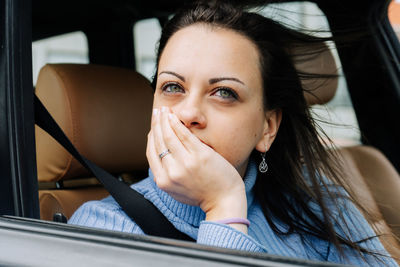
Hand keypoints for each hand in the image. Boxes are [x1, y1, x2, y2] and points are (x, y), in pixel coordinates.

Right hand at [146, 106, 247, 232]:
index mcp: (163, 182)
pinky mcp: (200, 156)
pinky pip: (184, 135)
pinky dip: (176, 123)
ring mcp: (186, 164)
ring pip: (169, 136)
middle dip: (156, 124)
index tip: (153, 127)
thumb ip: (166, 176)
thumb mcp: (177, 191)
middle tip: (156, 112)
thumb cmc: (202, 194)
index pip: (151, 153)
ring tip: (164, 110)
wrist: (224, 201)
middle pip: (158, 142)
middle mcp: (172, 173)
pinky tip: (174, 116)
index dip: (151, 137)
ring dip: (164, 120)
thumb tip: (159, 157)